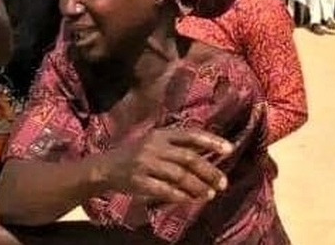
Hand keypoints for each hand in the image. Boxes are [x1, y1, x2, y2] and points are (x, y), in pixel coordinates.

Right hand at [101, 128, 232, 203]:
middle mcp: (154, 146)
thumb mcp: (153, 141)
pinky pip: (165, 190)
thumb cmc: (135, 154)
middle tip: (223, 182)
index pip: (190, 135)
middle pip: (188, 158)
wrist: (105, 167)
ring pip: (179, 176)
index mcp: (160, 134)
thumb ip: (177, 144)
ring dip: (198, 186)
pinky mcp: (139, 181)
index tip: (229, 149)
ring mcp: (145, 163)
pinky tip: (191, 200)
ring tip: (210, 194)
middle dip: (209, 171)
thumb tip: (208, 149)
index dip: (211, 141)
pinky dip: (180, 196)